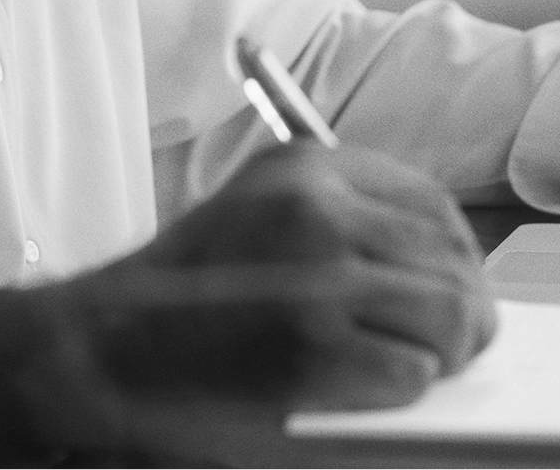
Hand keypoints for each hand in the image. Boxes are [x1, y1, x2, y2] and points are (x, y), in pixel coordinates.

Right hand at [0, 144, 495, 464]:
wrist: (96, 346)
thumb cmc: (179, 296)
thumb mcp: (258, 217)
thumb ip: (339, 223)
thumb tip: (438, 269)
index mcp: (305, 168)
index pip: (432, 204)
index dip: (456, 255)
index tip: (451, 287)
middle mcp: (316, 205)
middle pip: (451, 258)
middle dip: (463, 310)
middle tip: (455, 347)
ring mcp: (316, 272)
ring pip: (449, 312)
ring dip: (445, 352)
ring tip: (423, 370)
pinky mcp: (313, 345)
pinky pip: (414, 370)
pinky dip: (405, 390)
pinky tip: (371, 391)